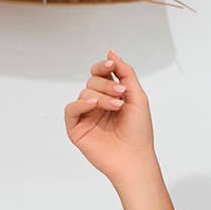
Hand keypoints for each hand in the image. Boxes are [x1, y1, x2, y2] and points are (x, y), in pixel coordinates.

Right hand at [64, 48, 157, 185]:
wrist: (135, 158)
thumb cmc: (139, 132)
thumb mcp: (137, 96)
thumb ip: (125, 72)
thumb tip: (110, 51)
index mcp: (110, 96)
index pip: (100, 73)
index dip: (103, 66)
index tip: (111, 65)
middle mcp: (97, 105)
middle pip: (92, 81)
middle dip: (107, 85)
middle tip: (121, 95)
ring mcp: (86, 116)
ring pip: (84, 92)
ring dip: (101, 97)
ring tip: (116, 107)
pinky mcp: (77, 128)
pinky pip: (71, 108)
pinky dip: (81, 103)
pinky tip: (93, 105)